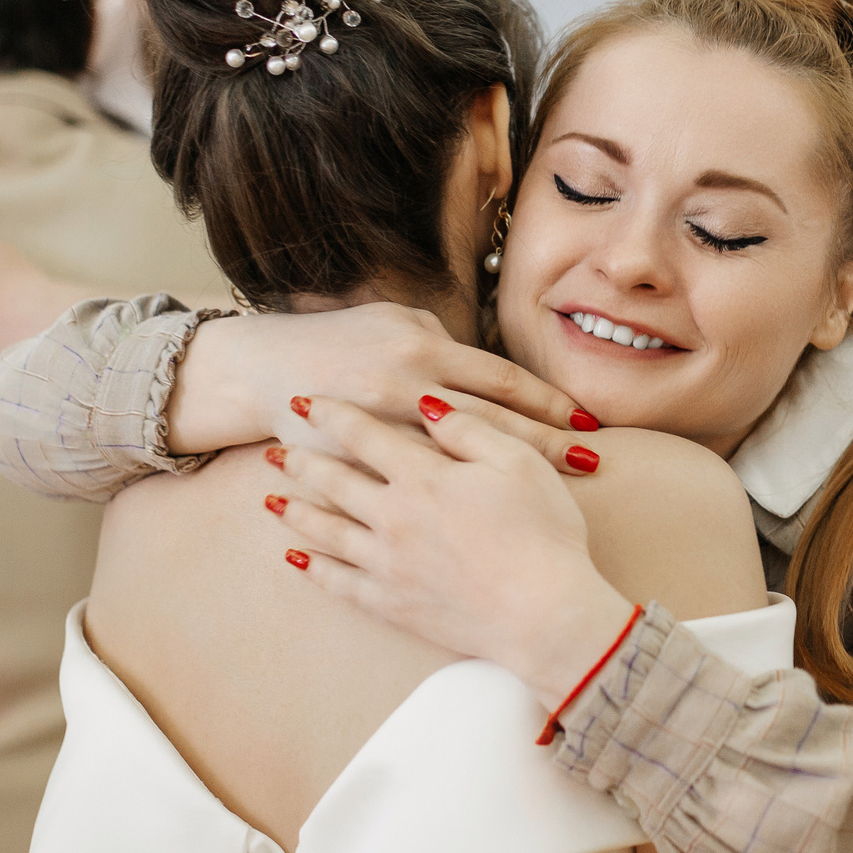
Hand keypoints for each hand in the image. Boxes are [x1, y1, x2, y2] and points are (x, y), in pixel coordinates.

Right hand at [183, 303, 600, 474]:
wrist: (264, 371)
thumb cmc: (340, 345)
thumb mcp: (395, 323)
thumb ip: (446, 346)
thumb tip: (491, 370)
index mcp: (418, 354)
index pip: (500, 383)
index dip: (546, 405)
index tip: (585, 425)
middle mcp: (404, 393)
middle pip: (491, 427)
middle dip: (541, 447)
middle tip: (587, 464)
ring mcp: (380, 439)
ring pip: (457, 467)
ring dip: (506, 484)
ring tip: (551, 502)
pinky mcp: (358, 474)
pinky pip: (415, 494)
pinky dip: (448, 512)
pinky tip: (479, 529)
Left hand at [266, 396, 635, 701]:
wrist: (545, 614)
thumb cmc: (542, 533)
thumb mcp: (518, 462)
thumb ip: (469, 429)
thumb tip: (427, 403)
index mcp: (423, 477)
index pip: (364, 435)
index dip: (331, 414)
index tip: (303, 400)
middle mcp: (393, 517)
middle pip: (334, 481)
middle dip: (301, 461)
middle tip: (274, 449)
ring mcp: (388, 563)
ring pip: (327, 531)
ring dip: (295, 512)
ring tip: (270, 500)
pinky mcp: (393, 603)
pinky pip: (340, 583)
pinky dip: (314, 569)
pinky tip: (296, 559)